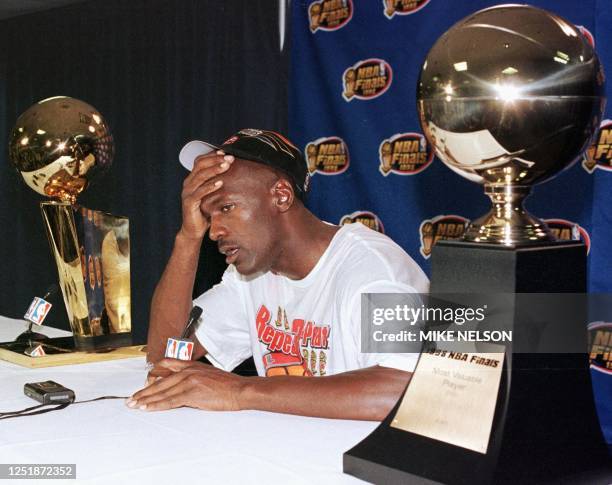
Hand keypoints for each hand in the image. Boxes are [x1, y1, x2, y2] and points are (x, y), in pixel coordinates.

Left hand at [127, 358, 244, 411]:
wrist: (240, 390)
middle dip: (144, 391)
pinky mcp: (192, 393)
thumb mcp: (209, 374)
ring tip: (134, 405)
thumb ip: (194, 377)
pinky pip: (170, 400)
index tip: (144, 383)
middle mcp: (189, 371)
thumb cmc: (228, 385)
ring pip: (162, 391)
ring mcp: (190, 381)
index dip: (153, 374)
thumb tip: (181, 387)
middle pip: (160, 381)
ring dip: (146, 399)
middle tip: (131, 399)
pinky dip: (157, 405)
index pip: (167, 364)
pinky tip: (148, 408)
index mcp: (192, 365)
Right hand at [179, 151, 233, 240]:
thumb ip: (218, 184)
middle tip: (230, 158)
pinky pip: (199, 192)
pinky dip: (210, 186)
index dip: (212, 155)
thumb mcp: (212, 195)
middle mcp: (188, 183)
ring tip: (226, 166)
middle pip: (201, 166)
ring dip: (214, 170)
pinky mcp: (188, 202)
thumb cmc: (205, 211)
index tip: (225, 152)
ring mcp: (187, 192)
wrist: (194, 230)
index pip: (200, 162)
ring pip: (200, 176)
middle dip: (216, 160)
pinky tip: (220, 183)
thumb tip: (235, 174)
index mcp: (192, 179)